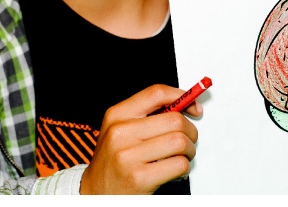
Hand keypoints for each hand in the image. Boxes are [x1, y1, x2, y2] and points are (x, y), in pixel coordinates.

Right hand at [80, 84, 200, 194]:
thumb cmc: (113, 162)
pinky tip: (176, 172)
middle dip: (190, 131)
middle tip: (189, 140)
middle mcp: (120, 132)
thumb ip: (147, 115)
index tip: (193, 106)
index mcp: (117, 115)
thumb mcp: (120, 131)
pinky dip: (184, 168)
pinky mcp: (138, 178)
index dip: (181, 96)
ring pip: (179, 141)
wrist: (94, 195)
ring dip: (189, 151)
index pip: (156, 93)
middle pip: (174, 119)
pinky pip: (178, 164)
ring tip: (182, 157)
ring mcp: (128, 156)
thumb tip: (185, 105)